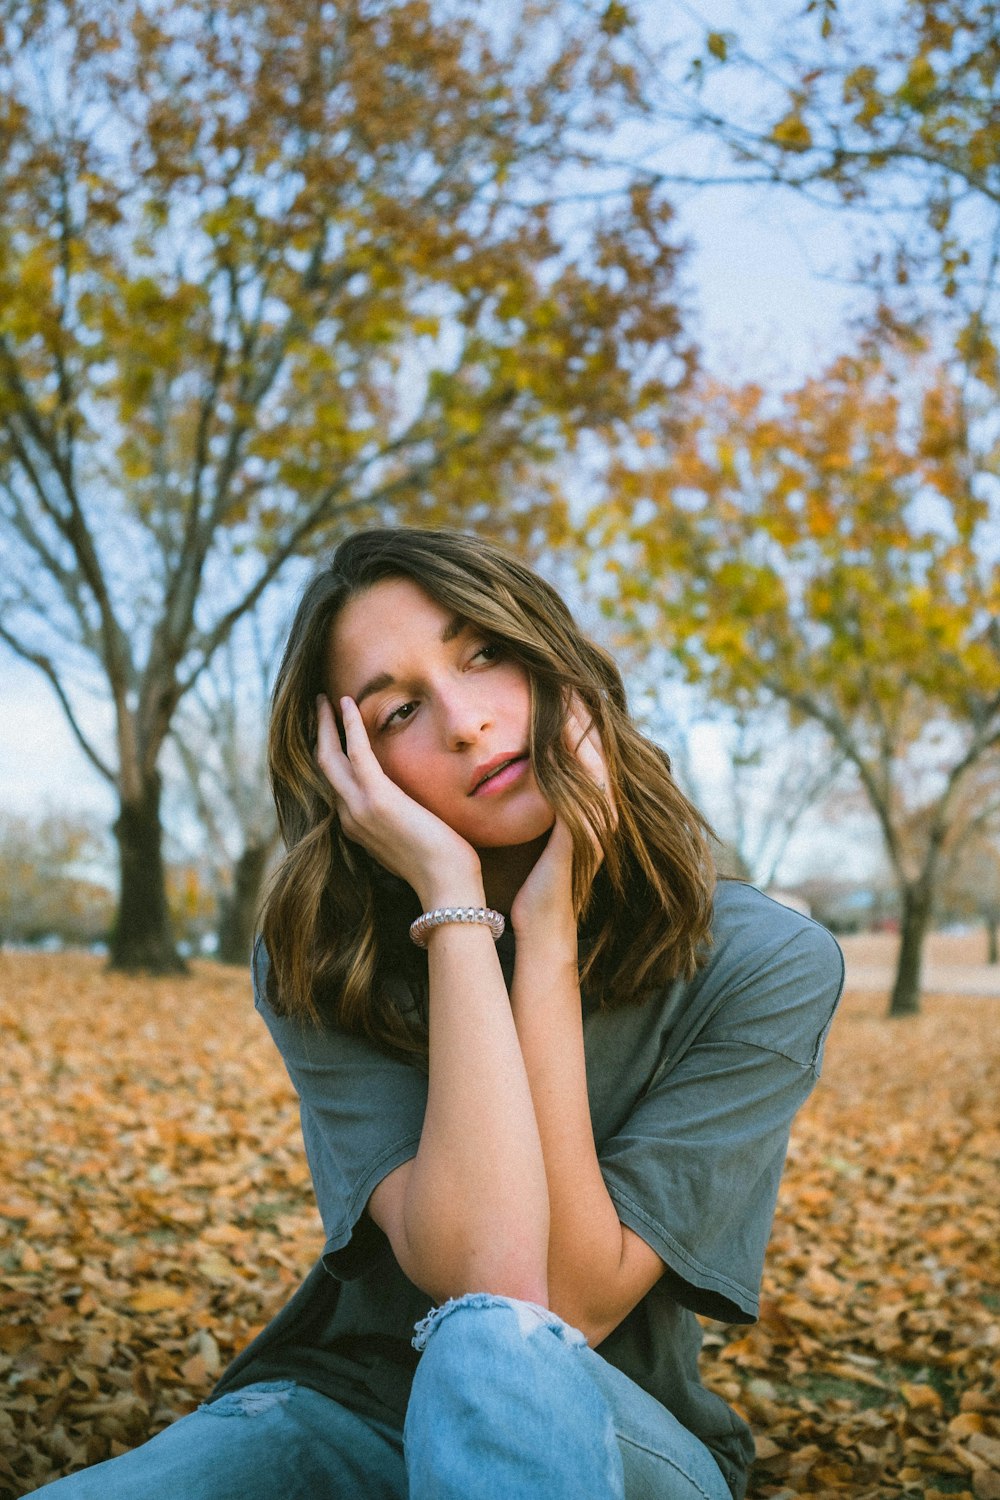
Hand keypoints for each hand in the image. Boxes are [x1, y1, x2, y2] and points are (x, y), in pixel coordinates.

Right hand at [316, 695, 483, 908]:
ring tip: (326, 699)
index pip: (334, 783)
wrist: (447, 884)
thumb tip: (405, 807)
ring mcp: (359, 808)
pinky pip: (355, 752)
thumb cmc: (439, 866)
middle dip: (318, 734)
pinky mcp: (377, 798)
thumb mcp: (407, 841)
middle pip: (323, 766)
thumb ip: (396, 821)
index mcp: (356, 827)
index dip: (329, 754)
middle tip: (320, 706)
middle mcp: (349, 817)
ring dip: (325, 724)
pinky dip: (349, 725)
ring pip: (329, 757)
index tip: (331, 731)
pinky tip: (348, 704)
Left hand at [509, 698, 614, 939]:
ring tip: (565, 687)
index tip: (548, 681)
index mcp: (579, 805)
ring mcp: (597, 819)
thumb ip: (519, 799)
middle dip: (580, 708)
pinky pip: (587, 781)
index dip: (569, 715)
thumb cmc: (523, 882)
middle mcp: (595, 807)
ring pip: (594, 756)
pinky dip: (577, 752)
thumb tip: (494, 769)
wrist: (537, 927)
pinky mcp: (588, 831)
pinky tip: (560, 726)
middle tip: (562, 672)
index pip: (578, 748)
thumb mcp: (521, 829)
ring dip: (582, 721)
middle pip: (593, 744)